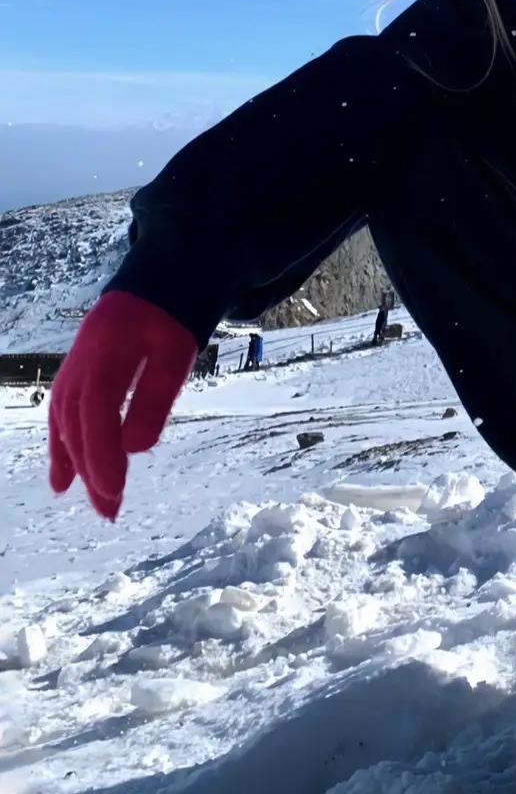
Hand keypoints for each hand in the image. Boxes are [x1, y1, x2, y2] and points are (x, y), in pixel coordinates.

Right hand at [49, 292, 197, 518]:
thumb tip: (135, 449)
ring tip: (97, 502)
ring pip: (66, 423)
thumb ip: (156, 397)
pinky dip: (62, 447)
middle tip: (112, 510)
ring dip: (78, 465)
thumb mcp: (177, 353)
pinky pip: (61, 416)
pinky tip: (63, 480)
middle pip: (77, 423)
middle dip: (92, 468)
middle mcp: (80, 363)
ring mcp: (72, 369)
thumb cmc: (170, 317)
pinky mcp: (74, 375)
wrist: (154, 283)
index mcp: (106, 351)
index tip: (113, 488)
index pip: (96, 410)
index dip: (100, 451)